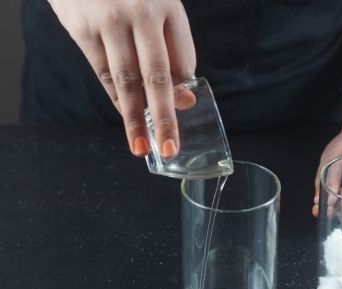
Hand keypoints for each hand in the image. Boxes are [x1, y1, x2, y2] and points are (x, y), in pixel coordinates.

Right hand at [48, 0, 195, 156]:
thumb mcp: (158, 5)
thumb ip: (173, 45)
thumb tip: (185, 97)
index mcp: (167, 6)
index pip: (183, 58)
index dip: (183, 88)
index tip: (185, 110)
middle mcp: (141, 13)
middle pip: (157, 76)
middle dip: (165, 117)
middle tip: (170, 147)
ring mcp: (109, 22)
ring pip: (126, 81)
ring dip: (135, 119)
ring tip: (143, 147)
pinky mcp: (82, 28)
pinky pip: (103, 73)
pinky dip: (116, 100)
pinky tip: (125, 119)